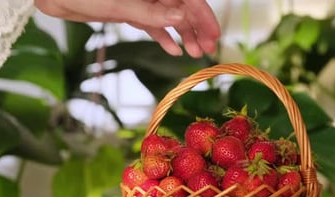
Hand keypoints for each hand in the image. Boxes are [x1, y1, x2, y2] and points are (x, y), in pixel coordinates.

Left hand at [34, 0, 220, 57]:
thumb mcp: (120, 4)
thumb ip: (152, 11)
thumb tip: (181, 15)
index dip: (203, 16)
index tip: (214, 35)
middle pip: (183, 8)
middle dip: (197, 28)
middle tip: (208, 49)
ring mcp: (142, 0)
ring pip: (170, 17)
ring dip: (183, 35)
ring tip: (194, 53)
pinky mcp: (131, 10)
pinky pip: (153, 24)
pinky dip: (163, 36)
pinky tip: (173, 50)